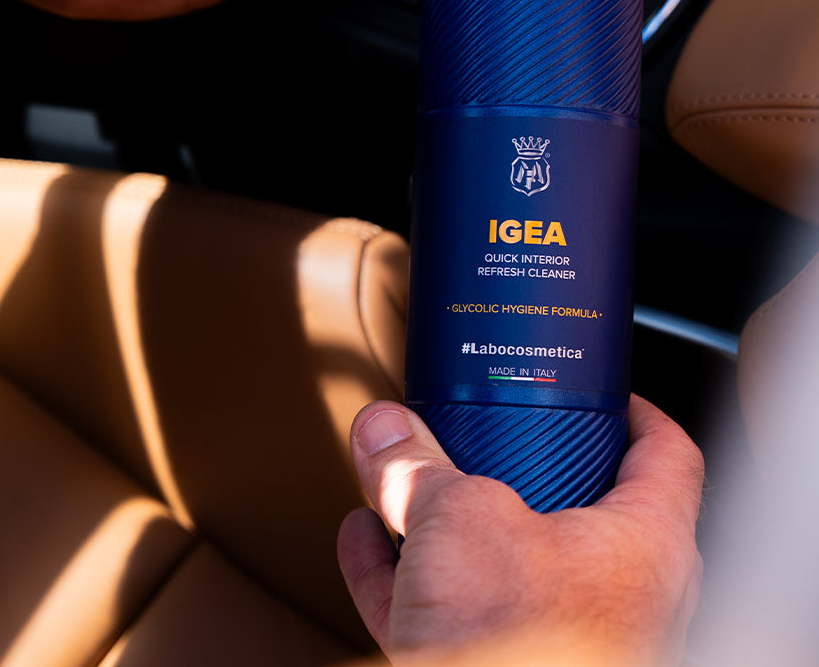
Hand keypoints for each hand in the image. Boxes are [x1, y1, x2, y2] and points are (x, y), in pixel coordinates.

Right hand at [337, 397, 703, 666]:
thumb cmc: (516, 649)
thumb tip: (384, 430)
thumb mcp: (456, 520)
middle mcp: (618, 600)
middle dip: (512, 468)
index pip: (666, 456)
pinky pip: (452, 614)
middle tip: (484, 433)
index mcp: (642, 548)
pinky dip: (405, 576)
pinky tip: (364, 545)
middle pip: (573, 510)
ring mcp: (561, 644)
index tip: (602, 389)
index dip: (633, 410)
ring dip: (443, 521)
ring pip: (503, 565)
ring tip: (401, 483)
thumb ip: (415, 467)